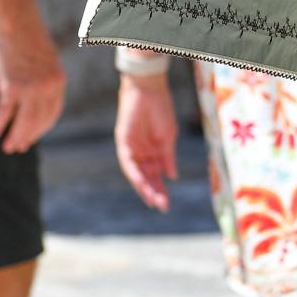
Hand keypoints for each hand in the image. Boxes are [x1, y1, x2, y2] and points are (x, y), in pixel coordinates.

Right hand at [0, 13, 64, 154]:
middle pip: (38, 120)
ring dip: (15, 136)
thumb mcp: (44, 61)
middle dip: (28, 136)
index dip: (42, 128)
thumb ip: (43, 80)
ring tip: (7, 147)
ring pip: (24, 120)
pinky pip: (5, 112)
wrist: (19, 22)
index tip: (33, 138)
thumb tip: (34, 97)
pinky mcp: (13, 85)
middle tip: (18, 148)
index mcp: (59, 80)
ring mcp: (32, 87)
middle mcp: (49, 87)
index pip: (52, 113)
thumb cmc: (29, 40)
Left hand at [115, 72, 177, 211]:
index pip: (156, 174)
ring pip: (137, 174)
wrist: (149, 90)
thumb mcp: (168, 137)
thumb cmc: (161, 110)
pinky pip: (128, 163)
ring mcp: (132, 149)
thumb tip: (172, 176)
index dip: (161, 188)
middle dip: (154, 192)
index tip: (166, 203)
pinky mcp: (123, 143)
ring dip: (144, 187)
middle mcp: (141, 153)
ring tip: (153, 200)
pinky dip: (135, 173)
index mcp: (153, 151)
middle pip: (147, 177)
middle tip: (162, 207)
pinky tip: (142, 183)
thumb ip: (168, 157)